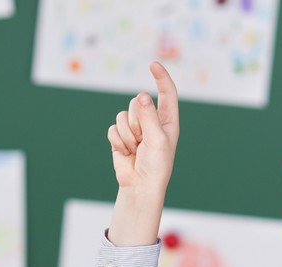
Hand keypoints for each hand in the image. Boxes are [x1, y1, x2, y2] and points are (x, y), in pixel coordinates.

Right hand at [107, 61, 178, 245]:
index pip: (166, 93)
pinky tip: (125, 152)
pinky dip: (117, 141)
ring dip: (126, 134)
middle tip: (142, 140)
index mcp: (168, 120)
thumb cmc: (156, 166)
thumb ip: (149, 117)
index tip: (153, 64)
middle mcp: (152, 121)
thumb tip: (142, 95)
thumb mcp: (157, 140)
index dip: (161, 78)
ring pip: (123, 114)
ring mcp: (135, 128)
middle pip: (138, 103)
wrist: (140, 186)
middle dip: (136, 121)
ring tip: (134, 149)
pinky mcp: (120, 136)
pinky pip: (113, 127)